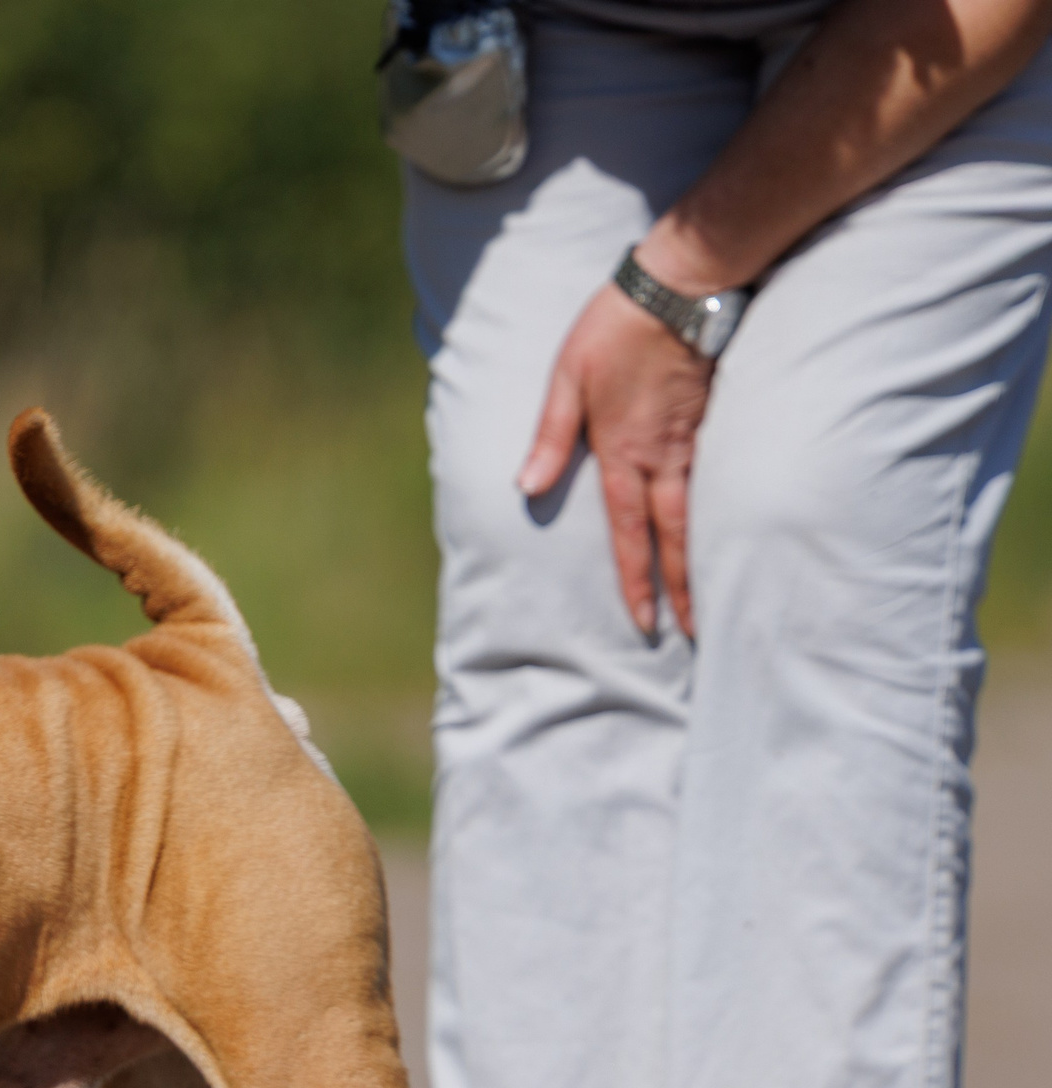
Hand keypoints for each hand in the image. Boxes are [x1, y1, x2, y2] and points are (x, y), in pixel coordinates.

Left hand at [517, 275, 717, 638]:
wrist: (678, 284)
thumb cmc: (613, 329)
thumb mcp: (565, 380)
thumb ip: (550, 437)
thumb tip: (526, 489)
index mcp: (622, 453)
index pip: (629, 533)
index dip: (637, 581)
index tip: (644, 623)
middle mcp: (663, 456)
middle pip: (675, 537)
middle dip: (686, 589)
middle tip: (699, 634)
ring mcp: (696, 440)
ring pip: (703, 514)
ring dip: (707, 559)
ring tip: (717, 597)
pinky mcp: (718, 421)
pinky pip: (719, 481)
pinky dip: (723, 516)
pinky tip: (728, 537)